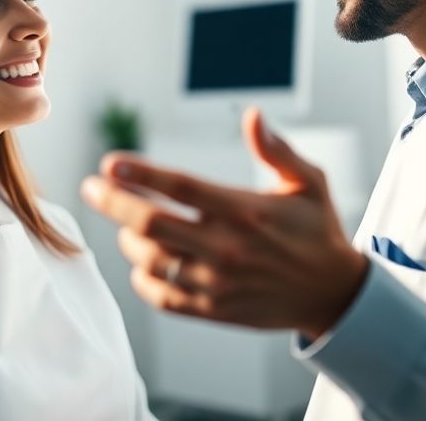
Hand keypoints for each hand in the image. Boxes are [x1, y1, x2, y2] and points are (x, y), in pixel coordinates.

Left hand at [81, 107, 368, 338]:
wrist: (333, 294)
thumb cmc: (318, 230)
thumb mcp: (309, 181)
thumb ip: (276, 149)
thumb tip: (252, 115)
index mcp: (245, 210)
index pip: (181, 187)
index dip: (140, 174)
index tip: (109, 163)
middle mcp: (226, 247)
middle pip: (152, 224)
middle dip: (113, 203)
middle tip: (92, 188)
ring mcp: (217, 282)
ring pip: (151, 260)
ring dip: (128, 240)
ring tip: (125, 226)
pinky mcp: (214, 310)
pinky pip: (163, 297)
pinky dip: (143, 279)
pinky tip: (142, 262)